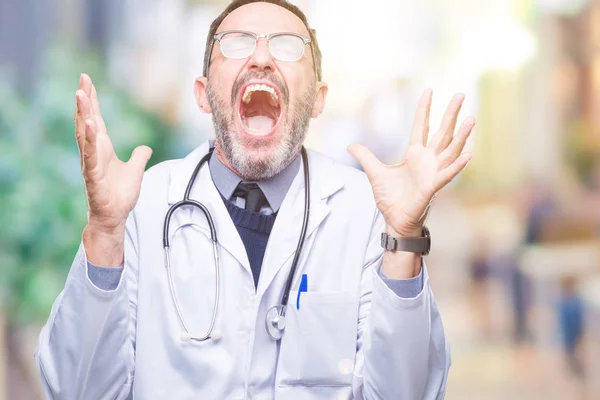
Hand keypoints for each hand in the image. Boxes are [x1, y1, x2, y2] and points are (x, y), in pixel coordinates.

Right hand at [75, 73, 151, 232]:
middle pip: (87, 120)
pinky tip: (90, 125)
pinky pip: (91, 155)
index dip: (92, 101)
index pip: (96, 119)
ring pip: (84, 134)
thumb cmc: (119, 195)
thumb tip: (145, 148)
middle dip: (85, 99)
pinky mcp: (92, 176)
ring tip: (81, 94)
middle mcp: (93, 152)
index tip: (87, 81)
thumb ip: (139, 157)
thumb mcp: (135, 171)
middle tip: (82, 79)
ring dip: (83, 113)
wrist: (114, 217)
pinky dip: (90, 139)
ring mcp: (91, 163)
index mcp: (102, 148)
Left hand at [348, 89, 474, 236]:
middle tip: (460, 94)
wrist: (394, 219)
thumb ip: (365, 157)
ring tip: (471, 119)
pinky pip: (447, 175)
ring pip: (450, 150)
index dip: (424, 109)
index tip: (428, 90)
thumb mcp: (374, 173)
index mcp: (414, 154)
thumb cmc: (390, 198)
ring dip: (461, 136)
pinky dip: (456, 166)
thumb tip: (350, 145)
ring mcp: (433, 172)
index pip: (421, 126)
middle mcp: (428, 160)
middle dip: (450, 114)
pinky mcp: (433, 187)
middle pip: (442, 132)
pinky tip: (468, 155)